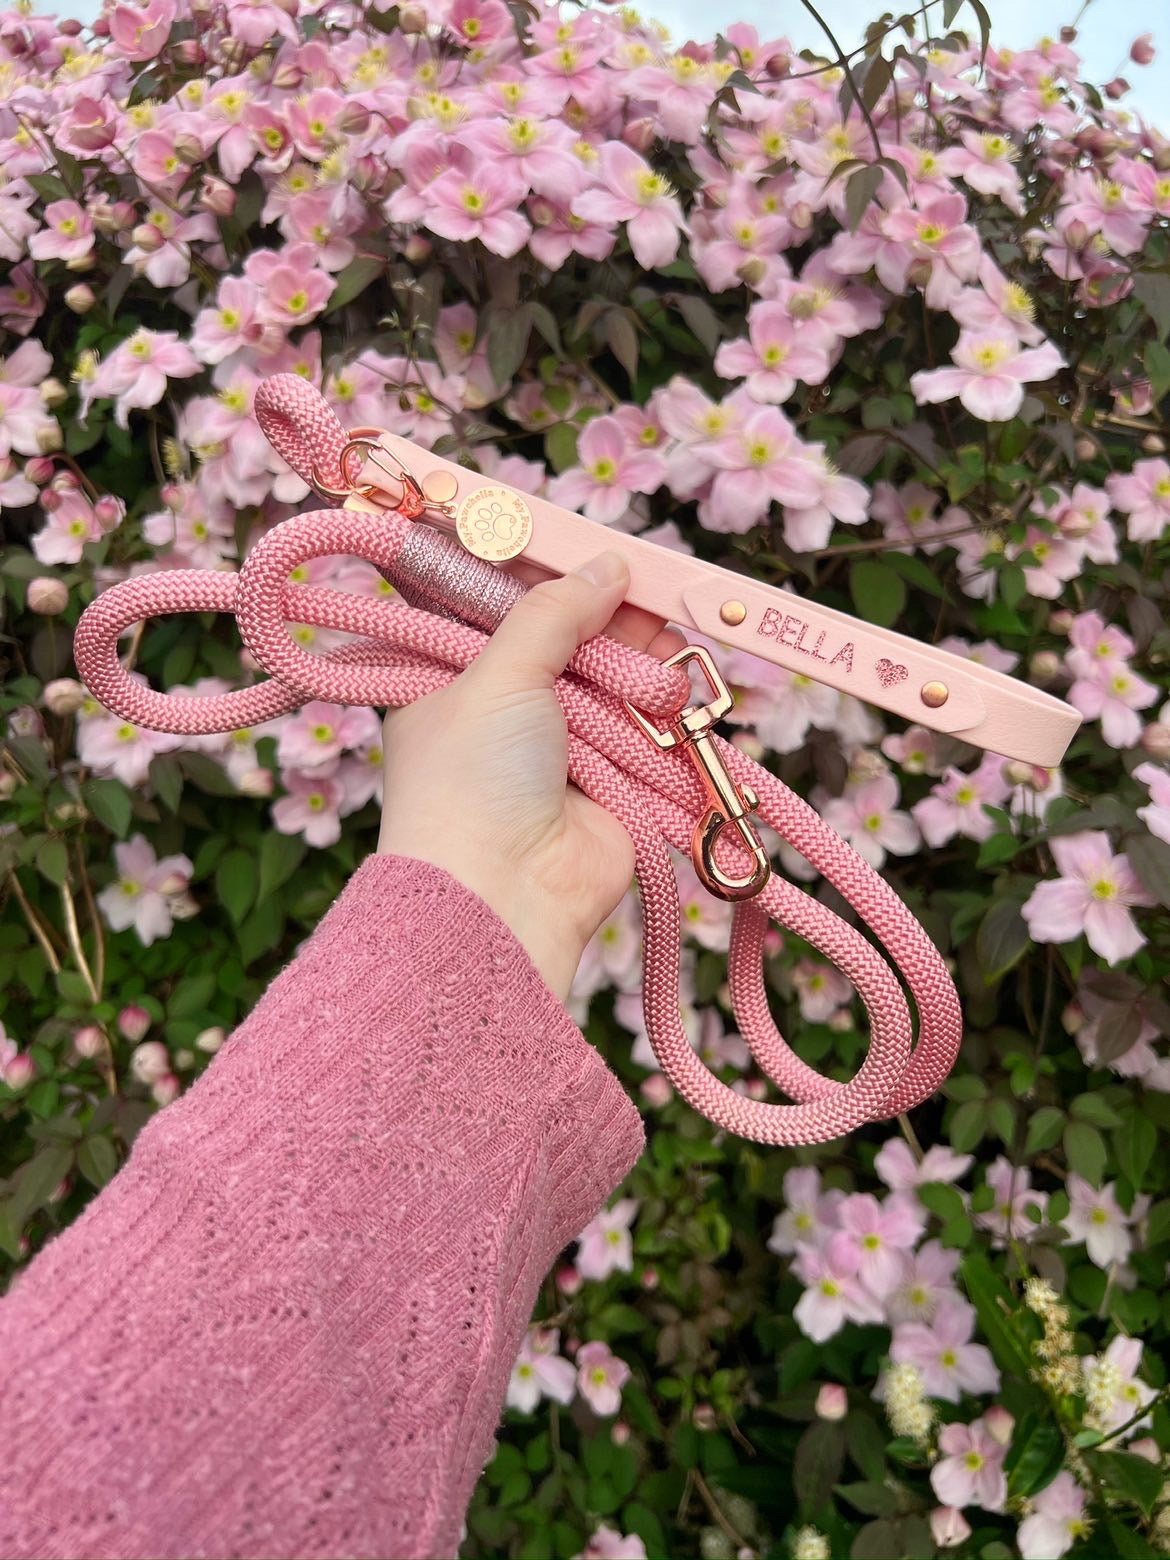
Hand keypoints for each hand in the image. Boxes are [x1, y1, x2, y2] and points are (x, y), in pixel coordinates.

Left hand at [377, 549, 684, 1001]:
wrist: (505, 893)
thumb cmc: (471, 782)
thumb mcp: (498, 672)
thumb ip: (552, 612)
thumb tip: (605, 566)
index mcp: (450, 677)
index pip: (495, 605)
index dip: (538, 573)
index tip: (576, 542)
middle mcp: (507, 708)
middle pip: (567, 637)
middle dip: (607, 611)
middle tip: (641, 579)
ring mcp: (565, 744)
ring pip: (616, 676)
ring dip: (643, 655)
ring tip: (665, 631)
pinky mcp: (617, 778)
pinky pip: (652, 726)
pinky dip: (670, 705)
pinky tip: (681, 677)